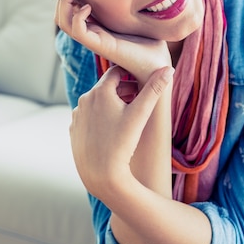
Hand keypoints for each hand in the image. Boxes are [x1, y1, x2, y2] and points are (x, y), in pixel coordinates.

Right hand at [55, 0, 170, 82]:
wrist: (159, 67)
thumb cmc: (152, 45)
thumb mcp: (140, 18)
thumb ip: (135, 4)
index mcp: (99, 28)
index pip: (71, 12)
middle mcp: (93, 34)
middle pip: (62, 16)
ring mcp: (95, 41)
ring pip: (65, 23)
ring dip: (64, 3)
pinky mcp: (100, 46)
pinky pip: (78, 32)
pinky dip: (78, 17)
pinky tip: (88, 6)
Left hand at [69, 65, 173, 199]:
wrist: (101, 174)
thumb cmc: (123, 143)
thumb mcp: (141, 114)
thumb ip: (154, 89)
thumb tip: (169, 68)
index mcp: (100, 91)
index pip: (116, 72)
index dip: (130, 74)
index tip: (139, 80)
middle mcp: (84, 99)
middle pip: (106, 87)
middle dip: (122, 90)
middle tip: (137, 97)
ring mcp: (77, 115)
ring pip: (96, 103)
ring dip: (110, 104)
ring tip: (126, 115)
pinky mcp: (74, 129)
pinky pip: (88, 117)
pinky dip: (99, 118)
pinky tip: (111, 129)